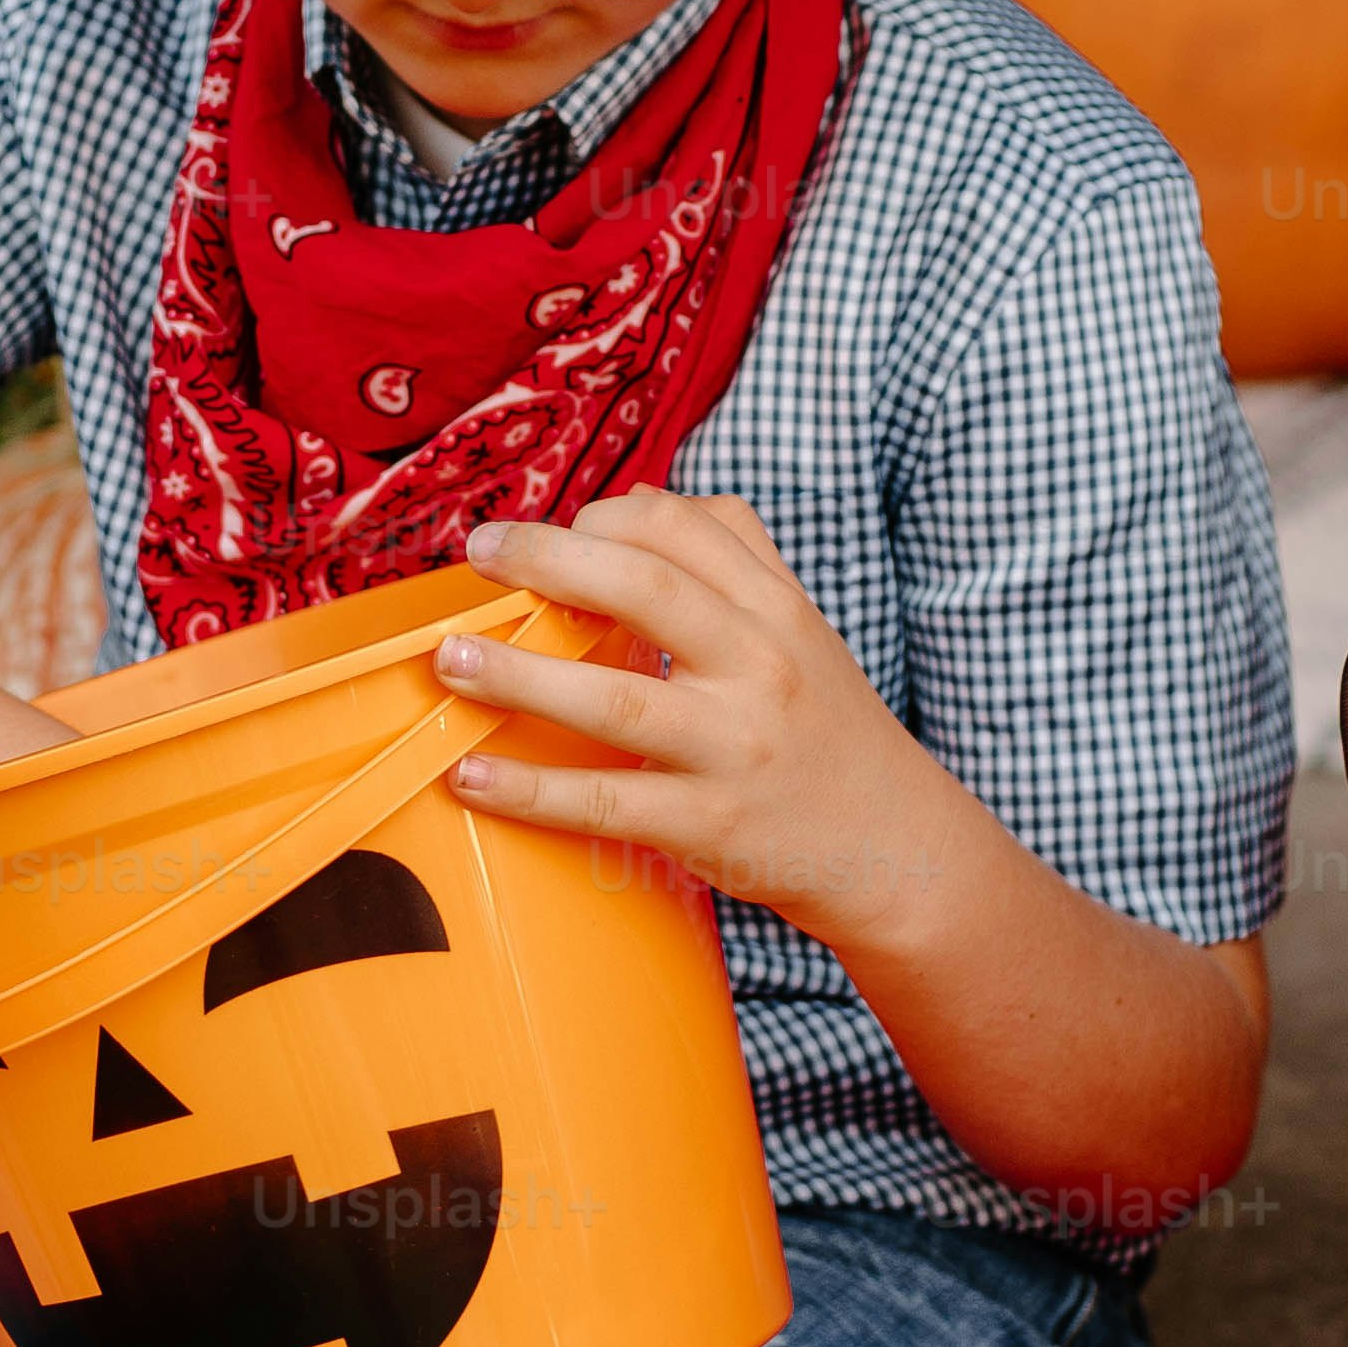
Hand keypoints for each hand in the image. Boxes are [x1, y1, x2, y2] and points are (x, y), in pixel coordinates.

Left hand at [431, 493, 1000, 967]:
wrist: (896, 846)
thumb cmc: (828, 729)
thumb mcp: (802, 628)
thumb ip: (732, 556)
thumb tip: (635, 500)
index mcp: (777, 609)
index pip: (684, 526)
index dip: (601, 517)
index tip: (540, 534)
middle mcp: (761, 667)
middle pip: (646, 587)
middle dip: (547, 560)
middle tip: (478, 553)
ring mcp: (735, 748)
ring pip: (614, 700)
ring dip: (518, 675)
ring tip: (451, 661)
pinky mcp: (711, 825)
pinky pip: (607, 804)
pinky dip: (532, 791)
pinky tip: (472, 776)